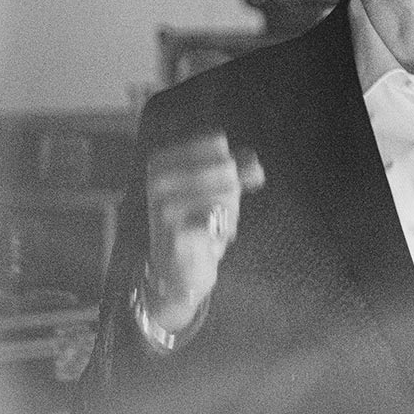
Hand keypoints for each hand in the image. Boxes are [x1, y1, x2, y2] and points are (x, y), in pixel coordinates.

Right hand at [144, 133, 260, 331]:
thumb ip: (237, 168)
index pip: (217, 143)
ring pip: (227, 190)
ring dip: (230, 213)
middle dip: (232, 193)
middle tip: (215, 213)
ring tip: (212, 227)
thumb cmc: (198, 223)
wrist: (177, 270)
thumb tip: (255, 164)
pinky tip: (210, 240)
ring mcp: (164, 204)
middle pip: (226, 166)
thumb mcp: (216, 188)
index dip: (231, 165)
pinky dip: (225, 230)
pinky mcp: (175, 229)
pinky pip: (221, 217)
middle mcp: (158, 178)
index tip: (220, 187)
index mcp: (162, 160)